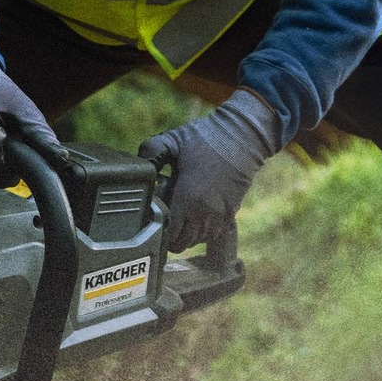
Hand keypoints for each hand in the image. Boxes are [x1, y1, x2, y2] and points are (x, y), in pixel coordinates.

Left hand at [139, 90, 282, 254]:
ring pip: (198, 241)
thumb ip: (150, 152)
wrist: (243, 136)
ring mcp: (220, 215)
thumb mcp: (172, 139)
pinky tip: (195, 217)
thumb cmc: (206, 137)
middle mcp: (204, 213)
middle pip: (182, 243)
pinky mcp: (231, 212)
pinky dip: (203, 232)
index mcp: (187, 198)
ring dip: (186, 235)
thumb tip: (138, 168)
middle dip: (170, 236)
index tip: (153, 220)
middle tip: (163, 219)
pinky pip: (213, 235)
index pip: (170, 234)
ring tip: (179, 218)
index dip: (158, 232)